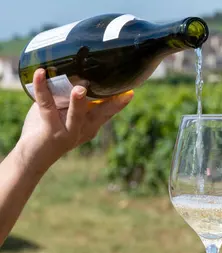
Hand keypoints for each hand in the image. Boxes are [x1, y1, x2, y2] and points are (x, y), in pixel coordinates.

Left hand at [16, 68, 133, 173]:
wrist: (32, 156)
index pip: (108, 112)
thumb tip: (67, 70)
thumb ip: (66, 95)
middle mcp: (84, 129)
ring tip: (79, 90)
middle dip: (113, 105)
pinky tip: (41, 75)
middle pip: (101, 115)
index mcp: (91, 125)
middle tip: (126, 94)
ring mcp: (69, 132)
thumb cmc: (47, 129)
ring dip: (78, 103)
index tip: (130, 92)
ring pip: (76, 116)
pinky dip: (42, 89)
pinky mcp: (51, 132)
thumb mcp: (61, 111)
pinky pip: (47, 107)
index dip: (119, 103)